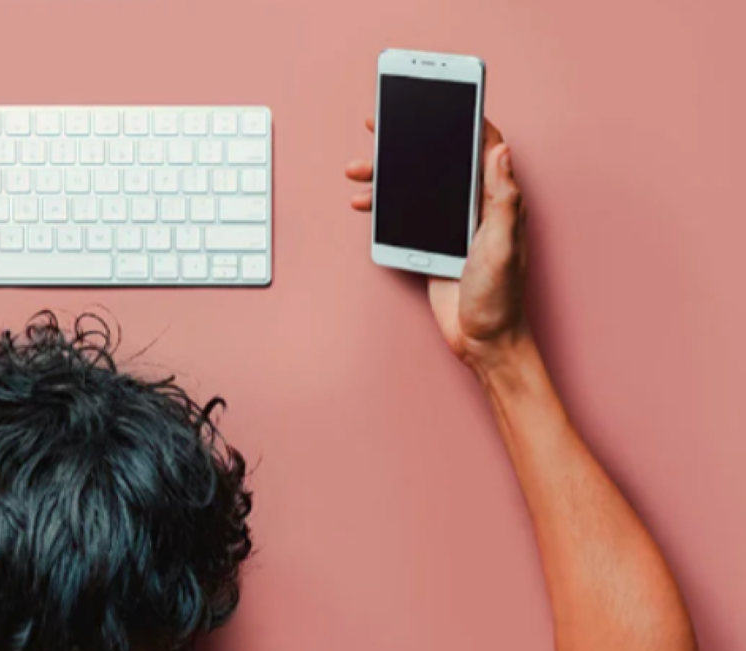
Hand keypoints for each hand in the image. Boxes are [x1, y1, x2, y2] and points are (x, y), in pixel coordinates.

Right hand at [346, 118, 529, 371]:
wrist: (482, 340)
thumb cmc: (501, 297)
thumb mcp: (503, 245)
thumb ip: (502, 198)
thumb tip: (502, 150)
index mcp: (495, 201)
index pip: (482, 147)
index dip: (462, 119)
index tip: (441, 99)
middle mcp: (474, 208)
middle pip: (440, 162)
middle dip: (410, 142)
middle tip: (381, 125)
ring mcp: (450, 226)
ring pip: (415, 187)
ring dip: (386, 176)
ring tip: (358, 171)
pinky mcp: (431, 244)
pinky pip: (403, 216)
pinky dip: (382, 207)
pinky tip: (365, 204)